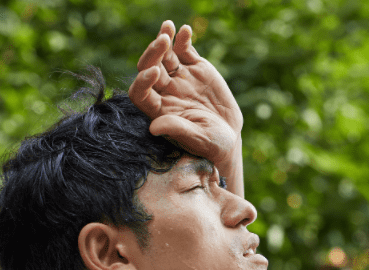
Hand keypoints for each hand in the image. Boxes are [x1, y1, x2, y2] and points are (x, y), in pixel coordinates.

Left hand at [128, 21, 242, 168]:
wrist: (228, 135)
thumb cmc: (210, 144)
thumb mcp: (197, 139)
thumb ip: (176, 129)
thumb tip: (153, 127)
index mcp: (158, 109)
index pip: (140, 92)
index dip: (142, 81)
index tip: (153, 73)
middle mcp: (164, 91)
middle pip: (149, 67)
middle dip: (153, 54)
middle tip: (162, 42)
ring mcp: (179, 77)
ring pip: (164, 55)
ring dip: (164, 40)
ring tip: (168, 27)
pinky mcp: (195, 68)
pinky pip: (184, 50)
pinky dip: (183, 39)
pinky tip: (185, 30)